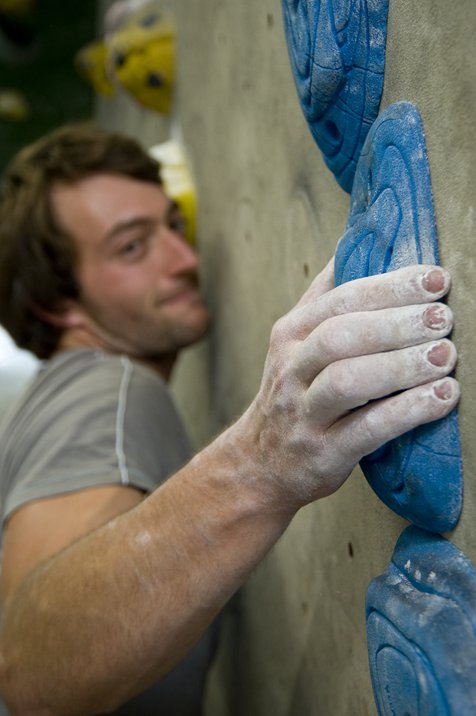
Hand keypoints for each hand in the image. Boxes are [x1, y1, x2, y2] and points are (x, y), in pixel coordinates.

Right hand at [243, 258, 458, 506]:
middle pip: (340, 336)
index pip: (340, 300)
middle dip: (396, 323)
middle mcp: (292, 369)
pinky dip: (407, 411)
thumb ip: (324, 297)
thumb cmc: (294, 393)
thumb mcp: (295, 342)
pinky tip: (442, 397)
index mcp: (290, 334)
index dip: (390, 287)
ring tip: (447, 356)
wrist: (261, 462)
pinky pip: (367, 429)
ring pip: (349, 381)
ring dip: (402, 365)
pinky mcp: (323, 452)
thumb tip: (357, 242)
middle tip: (445, 318)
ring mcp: (304, 413)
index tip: (436, 279)